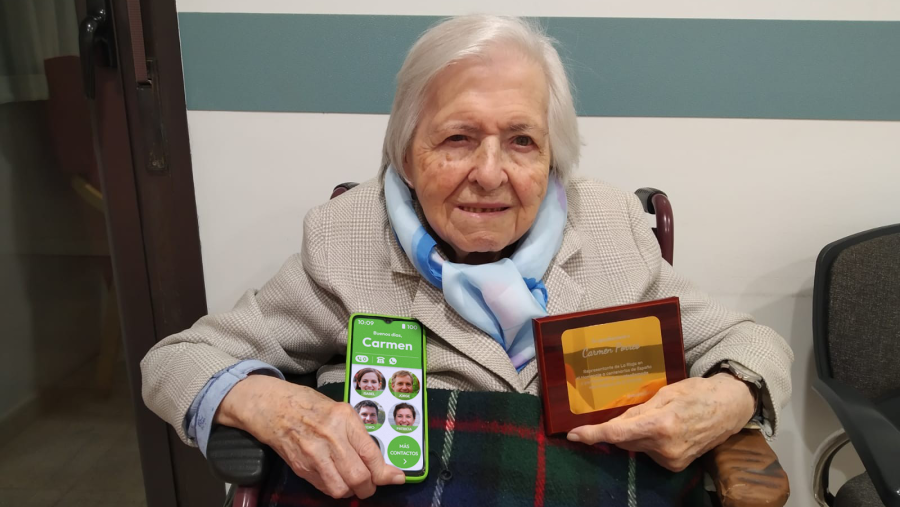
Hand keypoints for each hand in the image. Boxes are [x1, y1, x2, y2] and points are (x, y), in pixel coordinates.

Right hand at [215, 375, 405, 497]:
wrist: (273, 406)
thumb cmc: (309, 405)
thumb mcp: (339, 410)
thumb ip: (358, 434)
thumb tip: (379, 460)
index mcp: (344, 418)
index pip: (371, 454)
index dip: (386, 472)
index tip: (396, 478)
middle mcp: (330, 436)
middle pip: (359, 476)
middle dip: (370, 487)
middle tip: (372, 485)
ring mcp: (313, 453)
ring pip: (342, 488)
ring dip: (352, 491)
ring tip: (354, 485)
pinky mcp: (301, 466)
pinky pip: (325, 487)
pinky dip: (335, 489)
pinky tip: (337, 479)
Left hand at [566, 373, 755, 471]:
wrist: (730, 408)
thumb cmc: (698, 393)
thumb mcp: (665, 393)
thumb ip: (638, 410)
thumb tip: (613, 423)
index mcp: (661, 424)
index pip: (617, 434)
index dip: (592, 435)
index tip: (573, 434)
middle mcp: (665, 447)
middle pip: (624, 441)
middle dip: (614, 429)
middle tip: (618, 414)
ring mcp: (672, 459)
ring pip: (635, 447)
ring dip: (633, 434)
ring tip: (653, 416)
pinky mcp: (676, 465)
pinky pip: (648, 452)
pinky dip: (646, 442)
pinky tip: (661, 428)